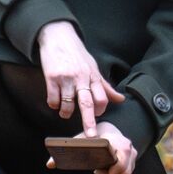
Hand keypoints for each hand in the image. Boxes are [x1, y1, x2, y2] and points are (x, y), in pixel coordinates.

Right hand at [35, 20, 125, 134]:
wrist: (57, 36)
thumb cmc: (77, 54)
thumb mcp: (93, 68)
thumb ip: (105, 86)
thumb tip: (121, 99)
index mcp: (93, 76)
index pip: (102, 98)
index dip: (100, 110)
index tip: (97, 116)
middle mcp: (81, 77)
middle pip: (87, 103)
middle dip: (89, 121)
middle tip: (90, 136)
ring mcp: (66, 78)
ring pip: (68, 104)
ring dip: (65, 113)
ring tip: (64, 113)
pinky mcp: (51, 77)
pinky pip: (53, 99)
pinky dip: (54, 105)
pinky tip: (54, 102)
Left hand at [43, 121, 137, 173]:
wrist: (110, 130)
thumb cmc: (97, 133)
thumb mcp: (83, 137)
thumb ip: (68, 148)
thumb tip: (50, 163)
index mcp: (118, 141)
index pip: (124, 154)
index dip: (118, 166)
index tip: (107, 172)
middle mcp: (128, 152)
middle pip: (123, 172)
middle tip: (97, 172)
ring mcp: (130, 162)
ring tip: (97, 173)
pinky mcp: (127, 170)